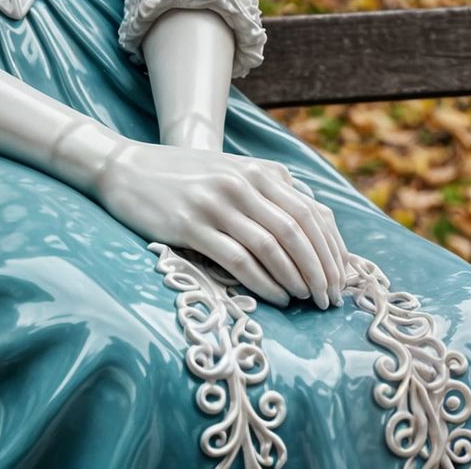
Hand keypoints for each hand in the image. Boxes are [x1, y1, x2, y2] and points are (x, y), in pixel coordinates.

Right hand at [90, 141, 349, 308]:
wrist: (127, 168)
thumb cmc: (184, 177)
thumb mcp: (231, 173)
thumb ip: (268, 193)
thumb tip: (314, 231)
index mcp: (257, 170)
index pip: (310, 211)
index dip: (331, 248)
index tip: (343, 277)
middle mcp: (241, 182)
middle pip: (297, 230)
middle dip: (321, 268)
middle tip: (331, 299)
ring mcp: (216, 202)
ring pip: (272, 245)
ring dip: (297, 279)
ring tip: (309, 301)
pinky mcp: (191, 224)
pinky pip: (239, 259)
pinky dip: (265, 283)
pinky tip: (278, 299)